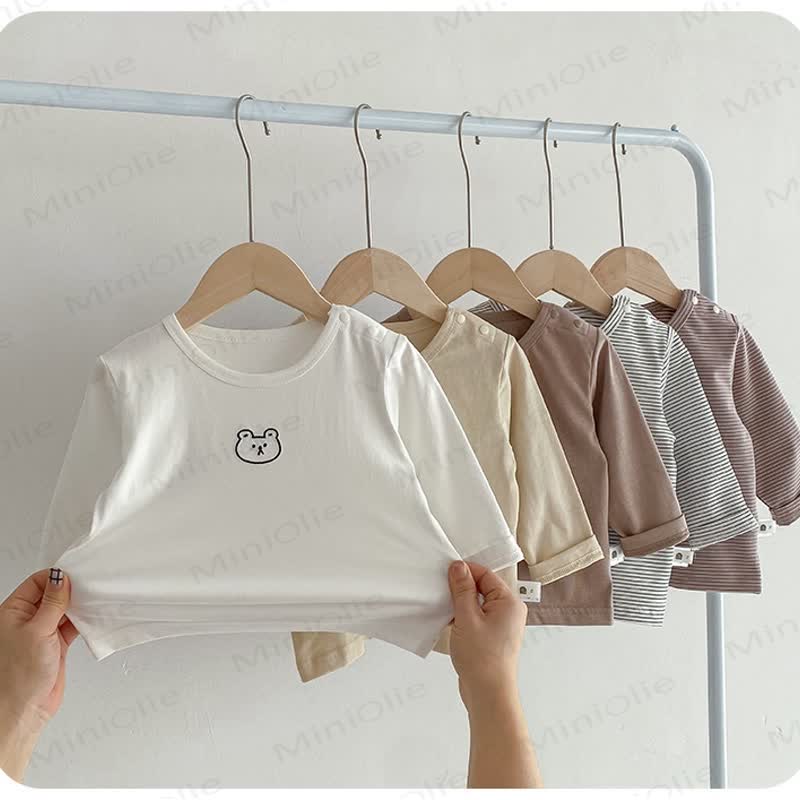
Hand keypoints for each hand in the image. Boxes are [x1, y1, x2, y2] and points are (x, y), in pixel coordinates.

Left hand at [0, 568, 77, 781]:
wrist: (24, 710)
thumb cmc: (18, 676)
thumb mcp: (37, 630)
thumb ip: (52, 602)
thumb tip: (60, 578)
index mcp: (12, 612)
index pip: (37, 582)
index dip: (56, 577)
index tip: (76, 576)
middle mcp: (26, 620)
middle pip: (51, 594)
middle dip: (70, 590)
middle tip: (90, 586)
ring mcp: (41, 633)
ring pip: (64, 610)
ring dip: (78, 606)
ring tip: (94, 601)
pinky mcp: (55, 645)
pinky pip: (72, 625)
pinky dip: (83, 621)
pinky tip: (92, 618)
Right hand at [447, 560, 525, 709]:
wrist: (488, 694)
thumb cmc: (482, 659)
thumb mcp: (467, 618)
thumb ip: (462, 589)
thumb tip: (458, 567)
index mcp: (509, 602)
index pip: (485, 574)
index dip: (465, 571)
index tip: (446, 571)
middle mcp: (509, 611)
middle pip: (482, 587)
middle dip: (461, 588)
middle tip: (442, 590)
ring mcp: (501, 625)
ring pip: (478, 603)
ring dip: (461, 604)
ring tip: (445, 608)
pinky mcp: (492, 636)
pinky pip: (476, 617)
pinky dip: (463, 617)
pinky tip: (449, 622)